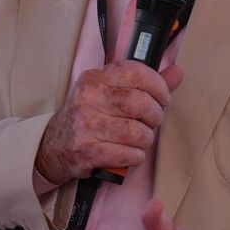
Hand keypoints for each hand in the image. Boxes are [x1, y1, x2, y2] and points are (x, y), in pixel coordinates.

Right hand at [35, 62, 182, 185]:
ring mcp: (86, 125)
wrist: (52, 147)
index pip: (137, 72)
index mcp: (95, 78)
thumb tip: (177, 72)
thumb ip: (144, 83)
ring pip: (138, 132)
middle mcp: (88, 98)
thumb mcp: (108, 93)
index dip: (159, 86)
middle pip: (141, 103)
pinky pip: (129, 154)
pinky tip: (130, 154)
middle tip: (152, 122)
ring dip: (146, 140)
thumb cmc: (87, 117)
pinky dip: (136, 157)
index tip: (164, 98)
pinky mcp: (88, 151)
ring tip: (139, 140)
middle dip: (155, 116)